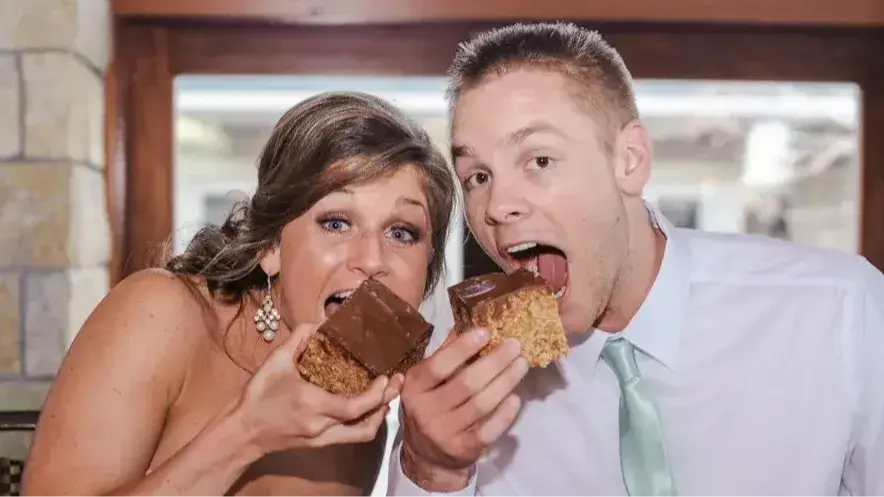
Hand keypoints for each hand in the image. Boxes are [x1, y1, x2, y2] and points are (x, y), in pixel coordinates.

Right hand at [236, 322, 403, 453]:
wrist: (242, 432)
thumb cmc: (258, 397)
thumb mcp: (275, 363)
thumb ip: (297, 340)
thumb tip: (317, 322)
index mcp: (313, 404)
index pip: (355, 406)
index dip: (376, 394)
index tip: (387, 377)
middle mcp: (322, 426)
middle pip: (366, 423)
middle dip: (386, 402)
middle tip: (397, 382)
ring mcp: (323, 439)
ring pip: (362, 435)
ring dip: (378, 416)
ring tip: (386, 395)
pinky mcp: (320, 445)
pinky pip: (351, 437)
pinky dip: (365, 423)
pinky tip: (367, 408)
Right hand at [399, 328, 527, 490]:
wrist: (426, 456)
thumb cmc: (431, 406)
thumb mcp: (427, 381)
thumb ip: (445, 355)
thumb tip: (469, 325)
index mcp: (415, 387)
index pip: (438, 365)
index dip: (463, 348)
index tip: (486, 332)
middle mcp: (426, 410)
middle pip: (466, 384)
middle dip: (494, 362)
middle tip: (515, 346)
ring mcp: (444, 432)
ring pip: (481, 405)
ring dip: (505, 382)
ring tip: (521, 365)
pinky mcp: (462, 449)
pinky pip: (488, 430)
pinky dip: (504, 414)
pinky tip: (516, 398)